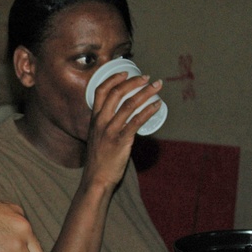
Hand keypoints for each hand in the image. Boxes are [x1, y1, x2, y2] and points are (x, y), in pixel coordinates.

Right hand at [86, 72, 163, 188]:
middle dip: (134, 82)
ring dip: (146, 93)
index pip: (101, 91)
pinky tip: (157, 106)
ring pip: (129, 105)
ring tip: (157, 87)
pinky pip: (137, 121)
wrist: (96, 178)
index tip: (126, 73)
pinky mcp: (121, 141)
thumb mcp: (97, 137)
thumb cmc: (99, 159)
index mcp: (94, 118)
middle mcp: (101, 122)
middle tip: (148, 78)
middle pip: (117, 93)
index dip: (114, 79)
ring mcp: (111, 131)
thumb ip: (107, 126)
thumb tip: (125, 119)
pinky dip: (149, 111)